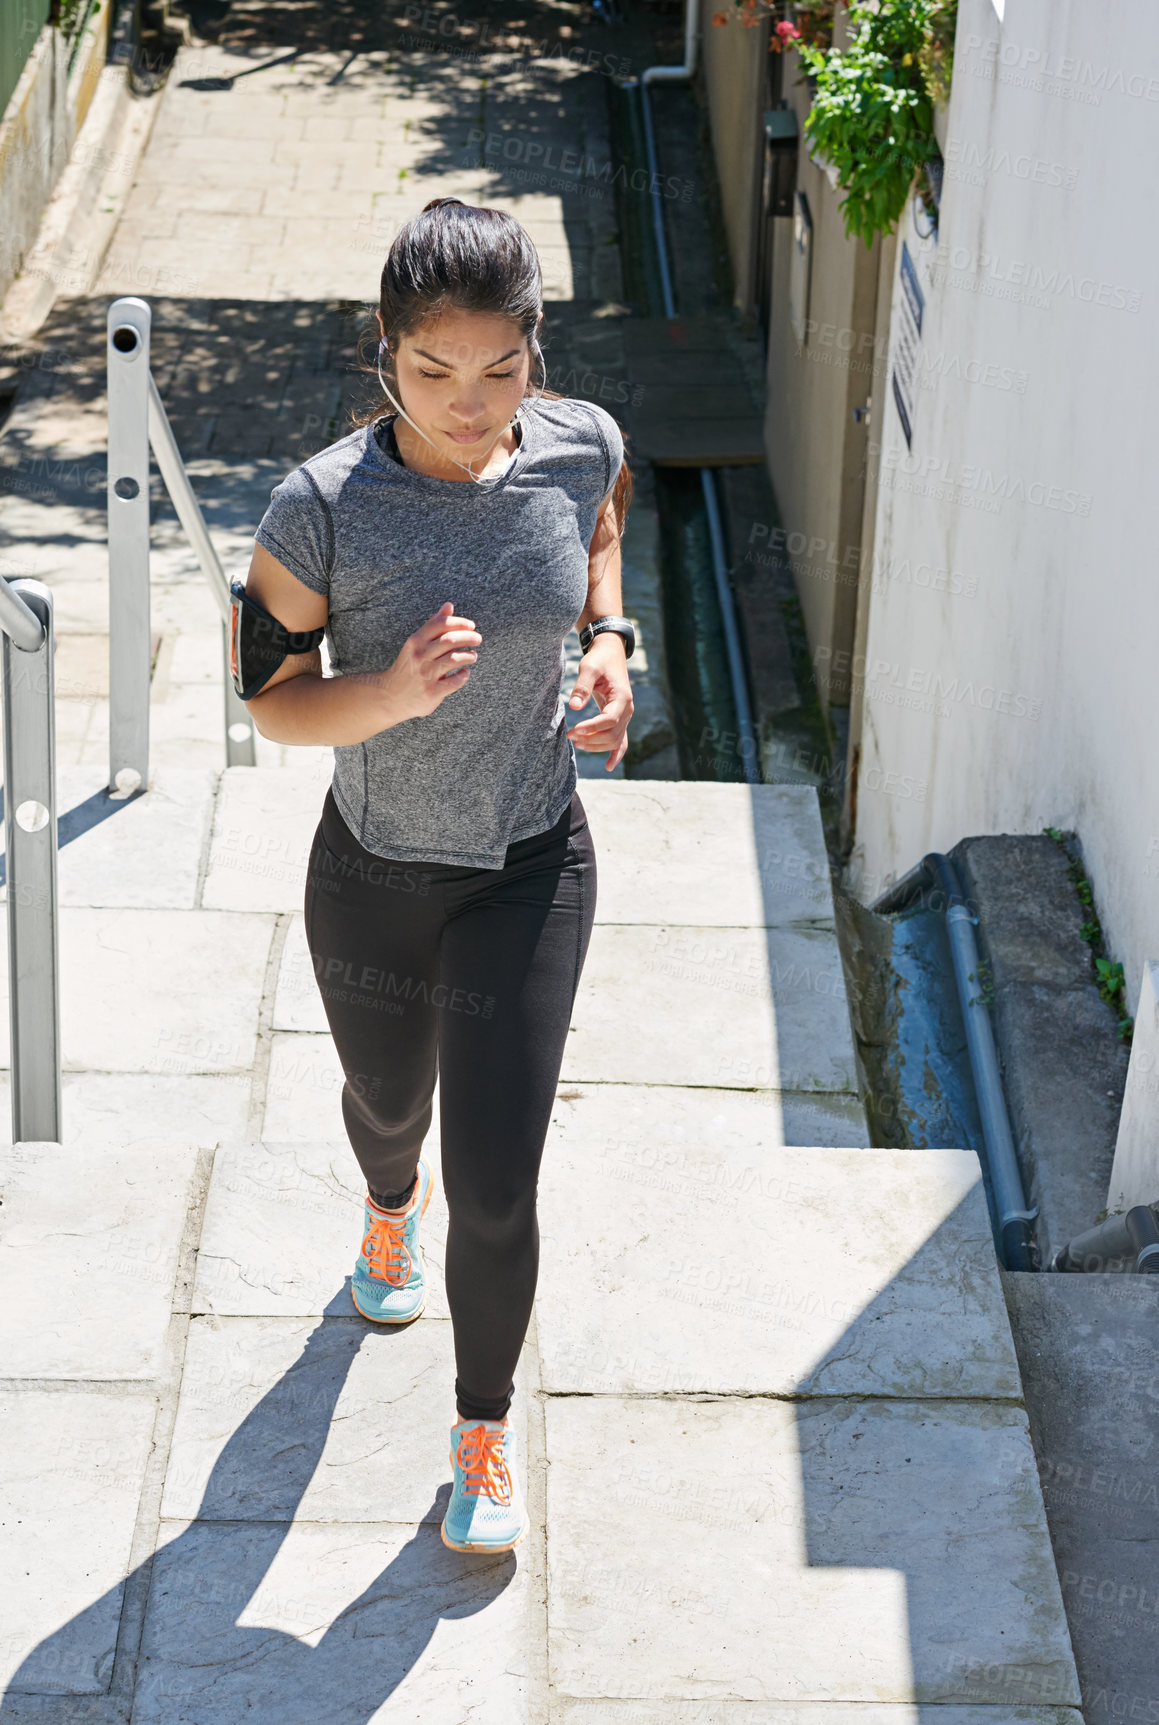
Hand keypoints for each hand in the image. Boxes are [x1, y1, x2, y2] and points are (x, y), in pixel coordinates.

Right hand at [379, 602, 480, 721]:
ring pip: (454, 659)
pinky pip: (454, 682)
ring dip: (468, 655)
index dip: (460, 623)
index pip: (441, 624)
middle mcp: (419, 656)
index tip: (471, 626)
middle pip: (450, 640)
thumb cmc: (409, 666)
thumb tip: (449, 605)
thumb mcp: (416, 644)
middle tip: (478, 639)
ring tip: (472, 656)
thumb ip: (433, 625)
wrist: (391, 696)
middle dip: (469, 637)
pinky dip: (463, 675)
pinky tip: (465, 672)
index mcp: (415, 641)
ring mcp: (425, 674)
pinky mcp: (432, 692)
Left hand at [567, 632, 632, 770]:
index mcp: (622, 697)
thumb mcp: (589, 667)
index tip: (574, 730)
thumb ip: (582, 685)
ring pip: (615, 739)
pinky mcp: (620, 718)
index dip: (592, 727)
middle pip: (613, 733)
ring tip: (576, 743)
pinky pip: (621, 740)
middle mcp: (628, 709)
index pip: (609, 719)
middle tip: (570, 737)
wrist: (610, 654)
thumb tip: (574, 706)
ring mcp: (626, 715)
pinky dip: (616, 753)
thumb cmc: (599, 659)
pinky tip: (608, 766)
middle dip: (592, 739)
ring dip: (597, 746)